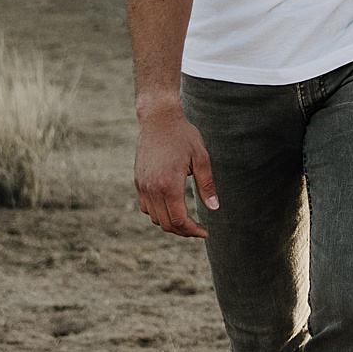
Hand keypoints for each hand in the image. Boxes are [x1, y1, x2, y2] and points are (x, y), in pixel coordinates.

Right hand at [133, 104, 216, 237]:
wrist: (159, 119)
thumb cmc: (183, 136)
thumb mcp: (201, 158)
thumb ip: (207, 185)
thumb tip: (214, 208)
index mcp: (169, 184)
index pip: (179, 220)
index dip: (193, 230)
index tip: (205, 231)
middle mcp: (153, 188)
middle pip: (166, 223)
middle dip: (184, 231)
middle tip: (198, 229)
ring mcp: (143, 185)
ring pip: (155, 218)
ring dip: (170, 223)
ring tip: (187, 219)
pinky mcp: (138, 181)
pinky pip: (146, 207)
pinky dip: (158, 213)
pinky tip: (171, 207)